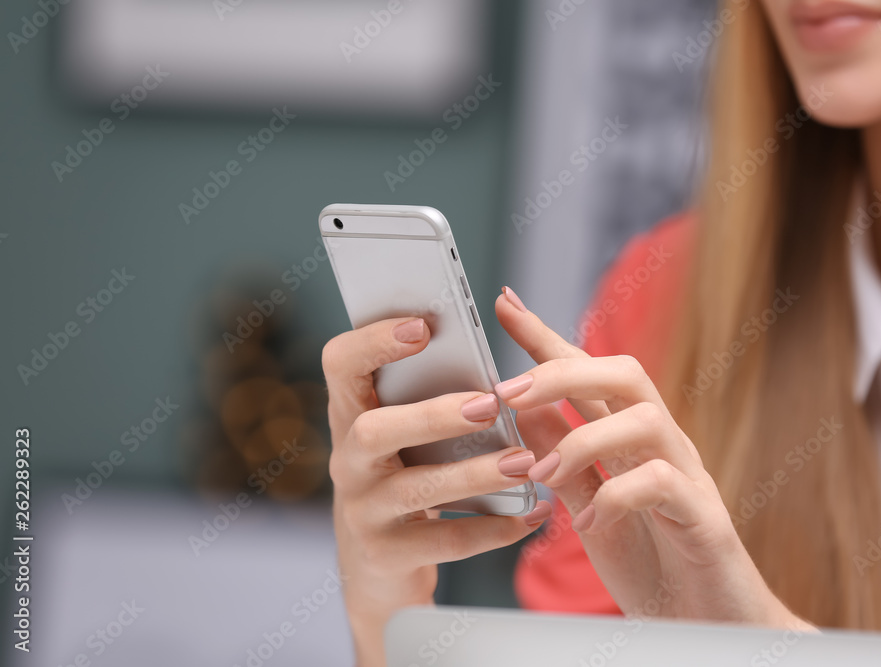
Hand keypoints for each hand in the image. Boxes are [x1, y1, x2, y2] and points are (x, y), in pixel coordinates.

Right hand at [322, 317, 551, 665]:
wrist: (379, 565)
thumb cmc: (410, 471)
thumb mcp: (410, 430)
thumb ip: (441, 383)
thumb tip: (507, 311)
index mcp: (353, 413)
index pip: (341, 364)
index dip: (374, 341)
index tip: (423, 327)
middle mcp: (348, 459)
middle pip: (371, 431)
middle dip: (432, 416)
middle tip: (488, 406)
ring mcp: (362, 510)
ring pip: (415, 488)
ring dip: (474, 474)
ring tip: (524, 463)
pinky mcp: (387, 554)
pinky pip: (443, 541)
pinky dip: (493, 528)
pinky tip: (533, 514)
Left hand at [495, 287, 812, 629]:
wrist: (708, 623)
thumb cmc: (650, 562)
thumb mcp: (587, 505)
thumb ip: (560, 458)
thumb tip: (519, 410)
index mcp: (629, 440)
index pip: (588, 373)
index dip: (546, 337)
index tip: (504, 303)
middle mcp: (662, 446)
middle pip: (625, 374)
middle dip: (562, 372)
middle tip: (508, 392)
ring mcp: (688, 477)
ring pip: (646, 419)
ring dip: (582, 440)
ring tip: (541, 477)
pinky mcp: (704, 518)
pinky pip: (664, 483)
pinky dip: (619, 495)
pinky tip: (590, 520)